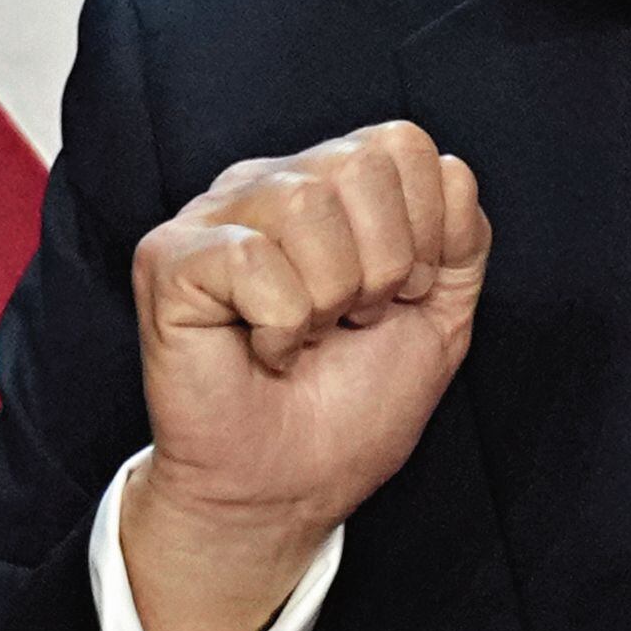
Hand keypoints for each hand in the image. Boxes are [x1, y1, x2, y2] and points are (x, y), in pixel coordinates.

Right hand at [127, 124, 487, 630]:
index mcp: (329, 185)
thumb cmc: (351, 407)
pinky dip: (280, 327)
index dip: (426, 231)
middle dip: (382, 267)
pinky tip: (264, 351)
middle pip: (360, 166)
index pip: (402, 144)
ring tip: (307, 335)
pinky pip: (253, 260)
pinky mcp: (167, 260)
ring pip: (307, 206)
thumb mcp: (441, 315)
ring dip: (329, 297)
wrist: (291, 486)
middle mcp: (268, 185)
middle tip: (349, 322)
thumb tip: (454, 171)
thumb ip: (463, 238)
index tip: (399, 297)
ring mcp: (212, 217)